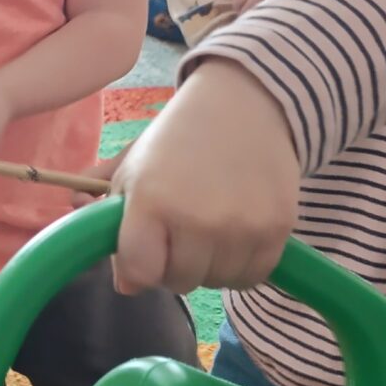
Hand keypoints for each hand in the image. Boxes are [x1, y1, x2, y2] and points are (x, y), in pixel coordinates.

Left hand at [113, 59, 299, 295]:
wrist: (248, 102)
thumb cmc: (179, 138)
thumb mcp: (132, 166)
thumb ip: (107, 217)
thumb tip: (115, 277)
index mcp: (150, 202)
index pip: (138, 274)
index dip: (137, 266)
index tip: (144, 248)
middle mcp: (196, 219)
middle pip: (177, 282)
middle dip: (173, 263)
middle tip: (180, 228)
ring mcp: (240, 227)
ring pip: (216, 283)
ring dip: (209, 265)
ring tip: (210, 226)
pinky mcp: (277, 230)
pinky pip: (252, 277)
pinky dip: (242, 265)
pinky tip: (236, 232)